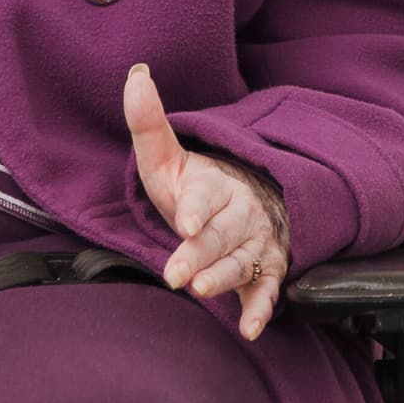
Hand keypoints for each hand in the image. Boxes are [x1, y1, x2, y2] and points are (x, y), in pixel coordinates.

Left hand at [127, 63, 292, 338]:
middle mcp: (240, 214)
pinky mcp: (266, 269)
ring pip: (244, 261)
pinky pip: (267, 289)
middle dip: (201, 254)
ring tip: (205, 291)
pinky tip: (251, 328)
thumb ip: (149, 122)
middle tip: (179, 275)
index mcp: (215, 185)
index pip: (205, 196)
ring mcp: (256, 242)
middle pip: (221, 235)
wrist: (250, 199)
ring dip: (227, 277)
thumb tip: (135, 74)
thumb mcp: (168, 156)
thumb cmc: (196, 184)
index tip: (185, 223)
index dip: (197, 209)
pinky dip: (262, 308)